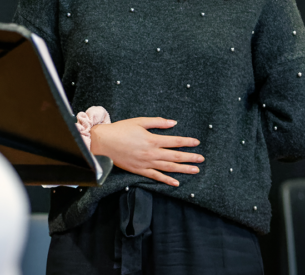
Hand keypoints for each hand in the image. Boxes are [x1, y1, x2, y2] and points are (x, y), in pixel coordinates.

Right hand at [89, 117, 203, 186]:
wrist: (103, 142)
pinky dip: (166, 180)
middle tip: (201, 159)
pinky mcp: (139, 170)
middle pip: (175, 156)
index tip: (197, 143)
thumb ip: (157, 122)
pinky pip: (156, 176)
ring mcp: (146, 163)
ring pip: (168, 168)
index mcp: (152, 139)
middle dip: (190, 158)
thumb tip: (173, 123)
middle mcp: (151, 153)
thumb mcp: (139, 122)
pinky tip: (176, 183)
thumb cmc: (120, 130)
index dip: (187, 142)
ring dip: (183, 169)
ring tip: (195, 170)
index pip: (174, 141)